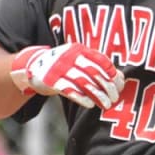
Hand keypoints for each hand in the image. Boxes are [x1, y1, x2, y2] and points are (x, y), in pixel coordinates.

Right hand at [10, 43, 124, 109]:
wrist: (33, 67)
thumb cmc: (63, 66)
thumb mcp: (78, 61)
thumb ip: (96, 67)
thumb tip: (121, 78)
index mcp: (79, 49)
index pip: (101, 60)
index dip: (112, 74)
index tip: (120, 86)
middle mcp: (69, 56)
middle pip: (94, 72)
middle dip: (107, 87)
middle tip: (115, 98)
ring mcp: (59, 68)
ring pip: (84, 82)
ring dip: (98, 95)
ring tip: (106, 104)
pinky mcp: (50, 80)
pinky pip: (69, 90)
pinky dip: (81, 98)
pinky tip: (90, 104)